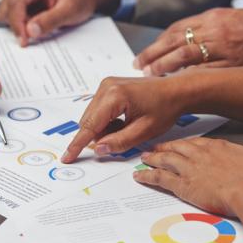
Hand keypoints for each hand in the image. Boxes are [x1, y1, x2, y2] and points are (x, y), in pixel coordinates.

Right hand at [0, 0, 119, 46]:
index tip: (24, 42)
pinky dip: (22, 18)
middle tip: (38, 31)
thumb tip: (30, 31)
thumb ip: (50, 21)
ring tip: (41, 20)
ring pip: (7, 10)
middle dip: (19, 24)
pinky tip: (38, 17)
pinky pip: (12, 10)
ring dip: (21, 21)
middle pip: (7, 7)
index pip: (15, 3)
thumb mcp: (70, 11)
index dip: (17, 25)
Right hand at [62, 75, 188, 162]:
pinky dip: (107, 121)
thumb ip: (120, 142)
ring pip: (92, 117)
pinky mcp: (108, 87)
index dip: (77, 144)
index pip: (90, 126)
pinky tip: (124, 121)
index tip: (67, 157)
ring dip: (104, 129)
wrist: (175, 91)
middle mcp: (106, 87)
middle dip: (99, 136)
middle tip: (122, 139)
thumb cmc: (164, 108)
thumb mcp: (144, 131)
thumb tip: (99, 149)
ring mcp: (106, 85)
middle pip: (88, 121)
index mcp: (114, 96)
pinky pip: (98, 110)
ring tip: (127, 127)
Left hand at [134, 8, 242, 75]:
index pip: (176, 29)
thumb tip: (185, 39)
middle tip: (139, 64)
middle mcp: (215, 30)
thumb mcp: (234, 18)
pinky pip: (203, 71)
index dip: (158, 42)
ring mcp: (223, 47)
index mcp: (213, 17)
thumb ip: (209, 27)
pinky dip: (186, 77)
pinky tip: (173, 83)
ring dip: (163, 66)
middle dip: (153, 54)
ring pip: (184, 56)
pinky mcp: (233, 64)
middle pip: (174, 41)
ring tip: (150, 74)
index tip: (145, 53)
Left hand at [134, 138, 242, 216]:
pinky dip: (148, 176)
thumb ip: (234, 155)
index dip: (181, 144)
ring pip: (164, 160)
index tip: (176, 145)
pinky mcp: (183, 185)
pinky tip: (140, 176)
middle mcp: (198, 154)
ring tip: (144, 158)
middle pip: (175, 148)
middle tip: (153, 148)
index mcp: (214, 147)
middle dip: (163, 148)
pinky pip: (160, 178)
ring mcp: (189, 168)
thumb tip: (234, 156)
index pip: (193, 143)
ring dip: (152, 158)